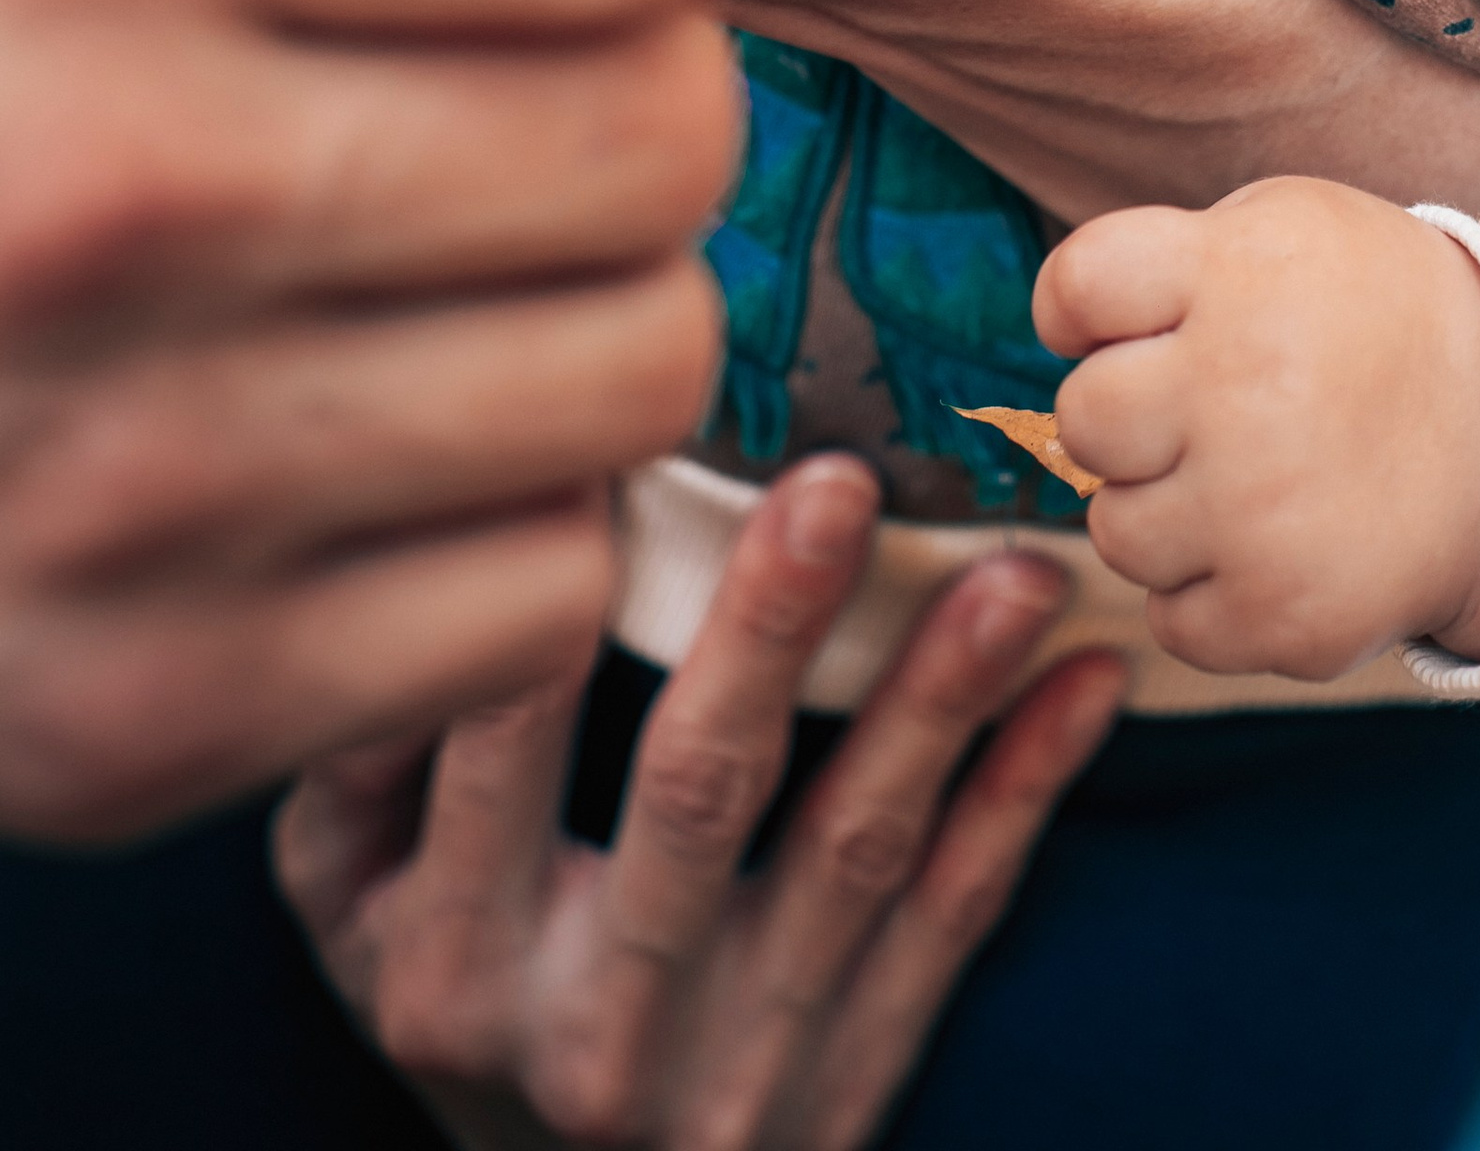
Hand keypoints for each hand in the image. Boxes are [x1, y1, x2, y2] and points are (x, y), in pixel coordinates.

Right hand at [0, 0, 755, 842]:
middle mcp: (102, 195)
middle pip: (666, 138)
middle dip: (627, 102)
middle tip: (498, 106)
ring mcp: (116, 484)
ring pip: (643, 370)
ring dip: (575, 313)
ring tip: (415, 275)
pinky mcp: (130, 721)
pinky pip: (543, 590)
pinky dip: (488, 524)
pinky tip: (344, 450)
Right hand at [277, 456, 1122, 1150]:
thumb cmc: (461, 998)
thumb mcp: (357, 910)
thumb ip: (363, 756)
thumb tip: (424, 558)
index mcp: (453, 969)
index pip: (499, 748)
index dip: (551, 592)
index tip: (614, 439)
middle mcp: (594, 1029)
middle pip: (695, 795)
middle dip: (771, 628)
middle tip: (837, 480)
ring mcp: (741, 1065)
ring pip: (857, 854)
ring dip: (942, 699)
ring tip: (1016, 570)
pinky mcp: (858, 1074)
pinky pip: (957, 920)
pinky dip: (1028, 793)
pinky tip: (1088, 678)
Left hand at [1035, 178, 1479, 679]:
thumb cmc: (1374, 316)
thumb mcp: (1290, 228)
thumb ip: (1172, 260)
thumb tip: (1063, 328)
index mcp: (1237, 274)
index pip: (1076, 287)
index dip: (1079, 312)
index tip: (1121, 325)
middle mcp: (1242, 387)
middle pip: (1084, 420)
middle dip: (1128, 420)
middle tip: (1206, 410)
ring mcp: (1261, 512)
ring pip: (1117, 531)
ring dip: (1168, 511)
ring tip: (1256, 477)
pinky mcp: (1284, 616)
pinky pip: (1172, 620)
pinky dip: (1213, 594)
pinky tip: (1280, 544)